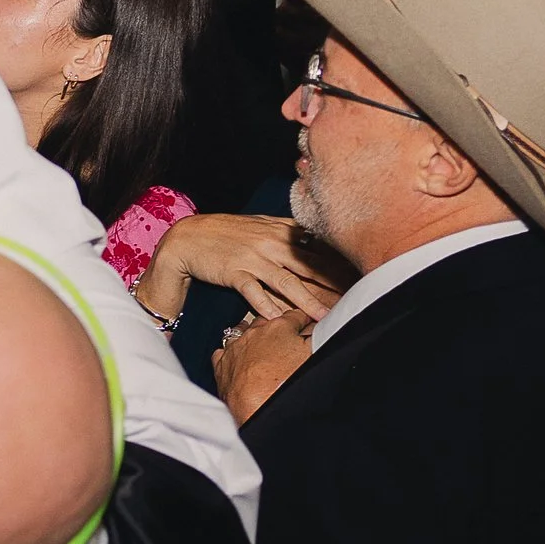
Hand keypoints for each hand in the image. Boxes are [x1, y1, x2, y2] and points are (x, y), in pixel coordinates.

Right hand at [138, 213, 352, 325]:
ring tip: (323, 317)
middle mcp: (270, 244)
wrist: (187, 238)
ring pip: (285, 282)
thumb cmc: (223, 232)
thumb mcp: (257, 225)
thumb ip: (284, 231)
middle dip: (332, 284)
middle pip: (308, 266)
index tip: (357, 276)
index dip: (338, 263)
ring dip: (306, 301)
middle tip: (353, 299)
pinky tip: (275, 318)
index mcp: (279, 231)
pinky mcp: (233, 271)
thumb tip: (311, 236)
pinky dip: (264, 305)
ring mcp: (252, 258)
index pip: (316, 247)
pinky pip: (252, 291)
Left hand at [212, 308, 314, 424]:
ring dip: (253, 337)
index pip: (295, 315)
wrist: (261, 410)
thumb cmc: (290, 383)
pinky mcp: (221, 365)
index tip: (308, 322)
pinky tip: (240, 359)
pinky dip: (233, 353)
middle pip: (268, 322)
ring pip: (242, 333)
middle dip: (277, 326)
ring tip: (263, 346)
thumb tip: (319, 328)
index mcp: (279, 327)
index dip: (304, 319)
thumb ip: (318, 336)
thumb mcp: (314, 354)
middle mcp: (253, 333)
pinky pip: (224, 352)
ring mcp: (235, 348)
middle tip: (287, 336)